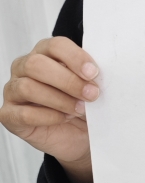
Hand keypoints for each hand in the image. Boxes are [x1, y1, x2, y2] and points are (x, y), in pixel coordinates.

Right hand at [0, 37, 98, 182]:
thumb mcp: (89, 87)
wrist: (78, 137)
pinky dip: (48, 117)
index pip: (54, 45)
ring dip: (59, 100)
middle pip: (37, 64)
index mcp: (44, 54)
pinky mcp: (9, 115)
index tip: (93, 73)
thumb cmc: (81, 107)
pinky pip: (23, 113)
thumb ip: (88, 76)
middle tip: (90, 94)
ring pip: (28, 87)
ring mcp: (13, 91)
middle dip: (68, 80)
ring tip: (79, 109)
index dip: (74, 57)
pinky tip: (63, 118)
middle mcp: (24, 68)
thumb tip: (96, 72)